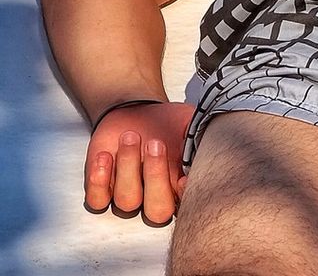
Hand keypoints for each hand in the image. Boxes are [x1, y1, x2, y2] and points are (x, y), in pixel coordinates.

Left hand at [84, 101, 195, 224]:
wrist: (134, 112)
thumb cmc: (165, 121)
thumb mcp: (189, 122)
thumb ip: (201, 135)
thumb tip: (212, 143)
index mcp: (179, 184)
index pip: (187, 206)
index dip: (185, 197)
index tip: (183, 177)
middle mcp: (154, 196)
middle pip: (157, 211)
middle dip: (156, 179)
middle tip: (154, 144)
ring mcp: (128, 194)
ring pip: (127, 201)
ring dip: (128, 167)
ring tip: (130, 136)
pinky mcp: (102, 189)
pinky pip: (98, 200)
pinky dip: (99, 180)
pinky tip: (105, 156)